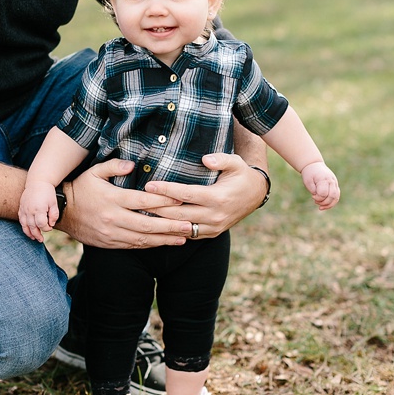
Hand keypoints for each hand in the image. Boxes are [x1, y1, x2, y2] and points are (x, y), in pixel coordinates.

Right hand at [19, 181, 58, 241]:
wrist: (37, 183)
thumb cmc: (47, 193)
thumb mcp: (54, 203)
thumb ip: (54, 215)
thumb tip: (51, 224)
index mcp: (39, 209)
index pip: (41, 224)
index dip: (46, 228)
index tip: (50, 227)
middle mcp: (30, 210)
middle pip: (32, 227)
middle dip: (37, 234)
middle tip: (41, 240)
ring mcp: (24, 210)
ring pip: (24, 225)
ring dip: (29, 233)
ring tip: (34, 238)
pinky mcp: (21, 208)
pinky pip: (21, 220)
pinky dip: (24, 226)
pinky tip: (28, 230)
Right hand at [60, 159, 190, 248]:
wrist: (61, 213)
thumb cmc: (82, 189)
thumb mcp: (94, 172)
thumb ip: (114, 166)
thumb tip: (132, 164)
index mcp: (112, 199)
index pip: (143, 201)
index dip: (164, 201)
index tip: (182, 199)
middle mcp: (113, 218)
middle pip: (147, 223)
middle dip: (171, 225)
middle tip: (190, 225)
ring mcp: (112, 233)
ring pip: (143, 238)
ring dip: (165, 239)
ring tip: (184, 237)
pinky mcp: (110, 243)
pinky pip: (134, 246)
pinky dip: (151, 245)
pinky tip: (165, 243)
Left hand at [144, 153, 268, 237]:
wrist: (256, 195)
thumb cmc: (242, 175)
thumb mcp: (235, 162)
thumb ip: (221, 159)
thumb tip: (204, 160)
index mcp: (218, 198)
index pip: (186, 194)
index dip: (166, 190)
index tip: (149, 185)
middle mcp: (215, 215)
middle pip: (178, 214)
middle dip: (156, 208)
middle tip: (137, 202)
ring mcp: (214, 227)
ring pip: (181, 227)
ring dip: (161, 222)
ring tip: (143, 214)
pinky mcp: (212, 233)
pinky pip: (188, 235)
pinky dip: (172, 230)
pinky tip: (158, 224)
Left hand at [301, 161, 339, 210]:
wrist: (314, 165)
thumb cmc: (309, 173)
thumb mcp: (307, 180)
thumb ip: (312, 189)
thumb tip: (317, 196)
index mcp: (324, 179)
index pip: (324, 193)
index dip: (318, 198)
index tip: (312, 196)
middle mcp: (332, 181)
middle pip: (332, 196)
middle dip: (324, 202)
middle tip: (315, 202)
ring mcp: (335, 183)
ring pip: (336, 197)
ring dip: (329, 204)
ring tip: (320, 207)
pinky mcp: (335, 186)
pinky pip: (337, 196)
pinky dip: (332, 202)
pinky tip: (325, 206)